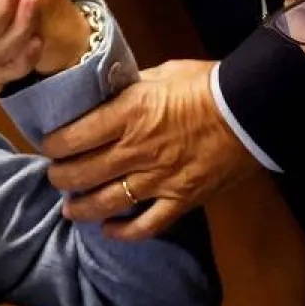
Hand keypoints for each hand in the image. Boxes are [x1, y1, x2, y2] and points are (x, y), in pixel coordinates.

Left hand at [43, 59, 259, 238]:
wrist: (254, 108)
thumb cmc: (209, 84)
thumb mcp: (163, 73)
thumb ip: (131, 88)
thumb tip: (108, 94)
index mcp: (129, 113)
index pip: (72, 136)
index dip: (52, 145)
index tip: (50, 145)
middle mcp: (136, 150)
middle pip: (80, 173)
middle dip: (60, 177)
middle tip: (58, 175)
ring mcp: (159, 179)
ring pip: (104, 203)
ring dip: (80, 209)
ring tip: (72, 208)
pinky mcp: (181, 199)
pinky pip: (146, 226)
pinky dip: (123, 232)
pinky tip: (110, 230)